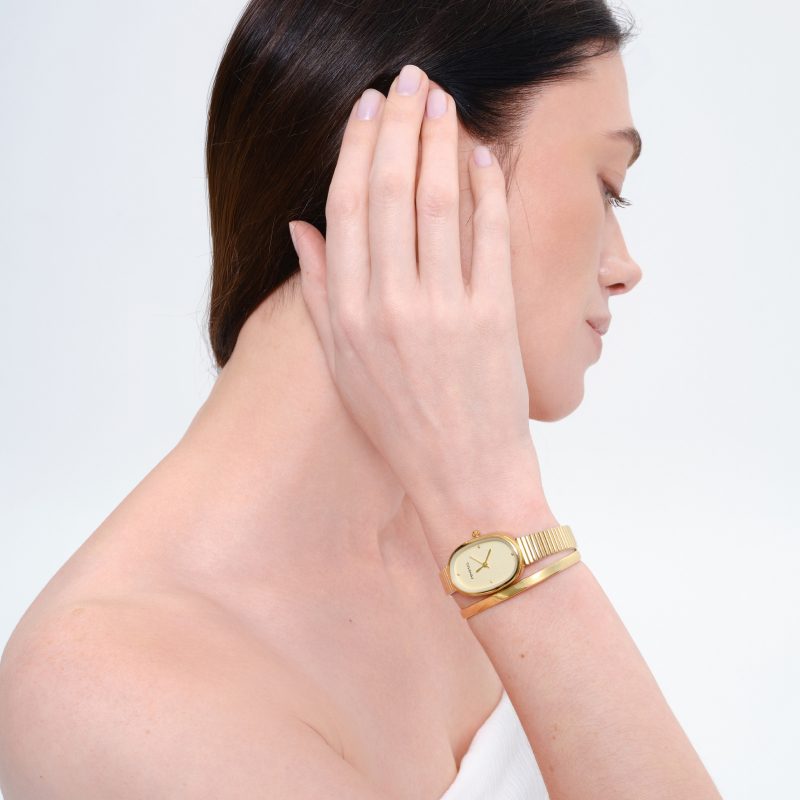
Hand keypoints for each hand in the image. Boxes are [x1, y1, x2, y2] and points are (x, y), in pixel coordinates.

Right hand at [289, 64, 545, 525]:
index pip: (344, 208)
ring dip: (440, 140)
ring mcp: (441, 309)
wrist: (464, 476)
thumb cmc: (400, 425)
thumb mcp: (344, 366)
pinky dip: (487, 189)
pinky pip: (488, 235)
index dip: (355, 148)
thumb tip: (300, 227)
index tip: (365, 107)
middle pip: (387, 191)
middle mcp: (387, 305)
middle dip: (398, 124)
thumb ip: (318, 292)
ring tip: (443, 98)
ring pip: (436, 202)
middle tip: (408, 79)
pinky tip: (483, 156)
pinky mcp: (491, 317)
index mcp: (346, 315)